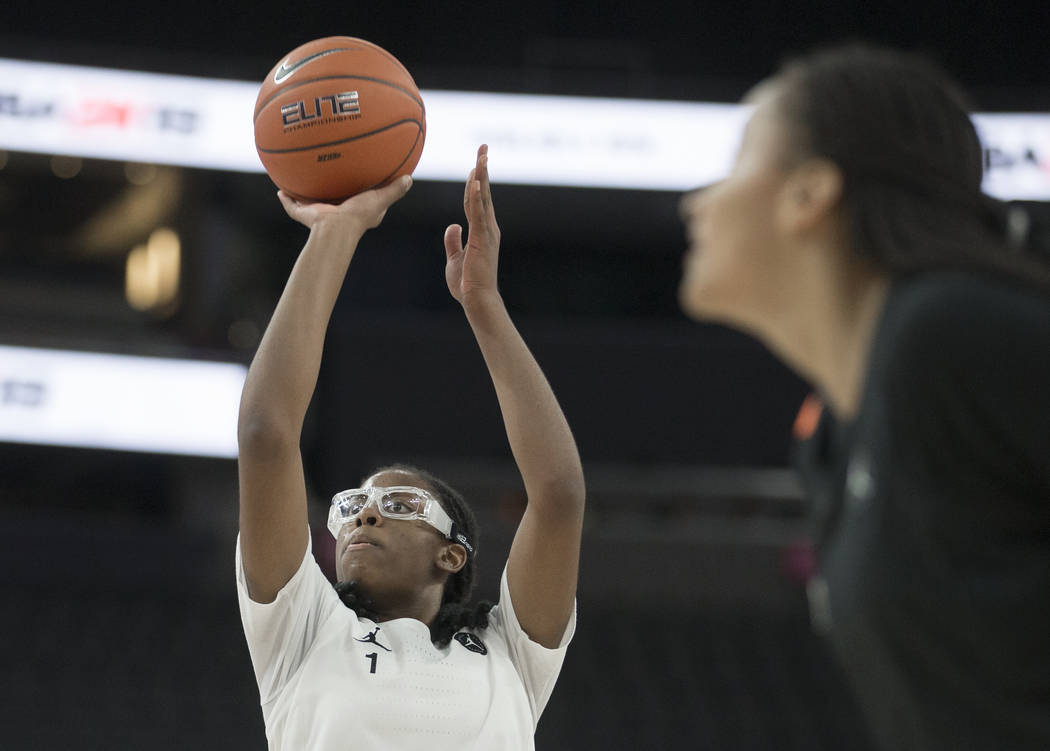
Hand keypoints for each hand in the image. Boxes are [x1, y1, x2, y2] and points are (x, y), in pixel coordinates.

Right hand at [278, 175, 412, 234]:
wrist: (335, 228)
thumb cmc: (359, 215)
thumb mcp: (380, 199)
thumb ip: (394, 190)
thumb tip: (409, 178)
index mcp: (355, 213)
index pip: (359, 203)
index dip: (362, 194)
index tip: (363, 183)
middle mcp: (336, 213)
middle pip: (332, 200)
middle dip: (330, 192)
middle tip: (329, 177)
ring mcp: (319, 214)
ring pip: (310, 202)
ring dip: (305, 194)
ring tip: (299, 179)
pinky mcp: (305, 214)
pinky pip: (292, 205)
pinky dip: (286, 199)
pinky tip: (279, 189)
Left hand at [444, 145, 500, 305]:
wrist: (476, 300)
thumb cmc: (467, 283)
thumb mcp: (455, 257)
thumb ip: (454, 240)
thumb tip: (453, 225)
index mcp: (482, 230)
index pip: (477, 199)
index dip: (476, 180)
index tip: (476, 162)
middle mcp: (488, 227)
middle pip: (484, 191)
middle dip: (483, 168)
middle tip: (483, 147)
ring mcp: (487, 231)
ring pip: (484, 198)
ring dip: (482, 176)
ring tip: (481, 156)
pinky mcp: (482, 238)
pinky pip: (478, 213)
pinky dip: (477, 197)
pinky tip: (475, 182)